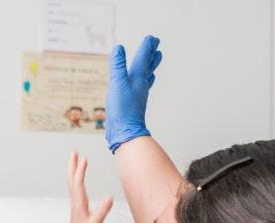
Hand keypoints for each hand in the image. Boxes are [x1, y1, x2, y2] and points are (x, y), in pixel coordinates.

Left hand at [52, 152, 112, 222]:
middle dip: (73, 165)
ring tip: (76, 160)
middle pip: (72, 179)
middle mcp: (76, 201)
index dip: (81, 170)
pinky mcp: (78, 206)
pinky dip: (77, 180)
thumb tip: (110, 197)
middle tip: (74, 152)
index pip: (78, 183)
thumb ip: (102, 211)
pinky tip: (79, 179)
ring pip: (72, 183)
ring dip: (73, 170)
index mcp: (79, 203)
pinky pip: (75, 188)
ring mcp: (76, 203)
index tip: (84, 158)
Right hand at [105, 35, 162, 152]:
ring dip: (150, 66)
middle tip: (157, 45)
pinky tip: (142, 83)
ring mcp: (138, 94)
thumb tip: (119, 48)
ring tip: (155, 59)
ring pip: (146, 76)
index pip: (143, 58)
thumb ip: (118, 66)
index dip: (147, 47)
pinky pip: (141, 87)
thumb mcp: (117, 84)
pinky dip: (144, 80)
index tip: (152, 38)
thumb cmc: (122, 109)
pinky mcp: (134, 103)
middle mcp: (140, 85)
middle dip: (152, 54)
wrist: (126, 132)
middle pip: (148, 66)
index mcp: (138, 78)